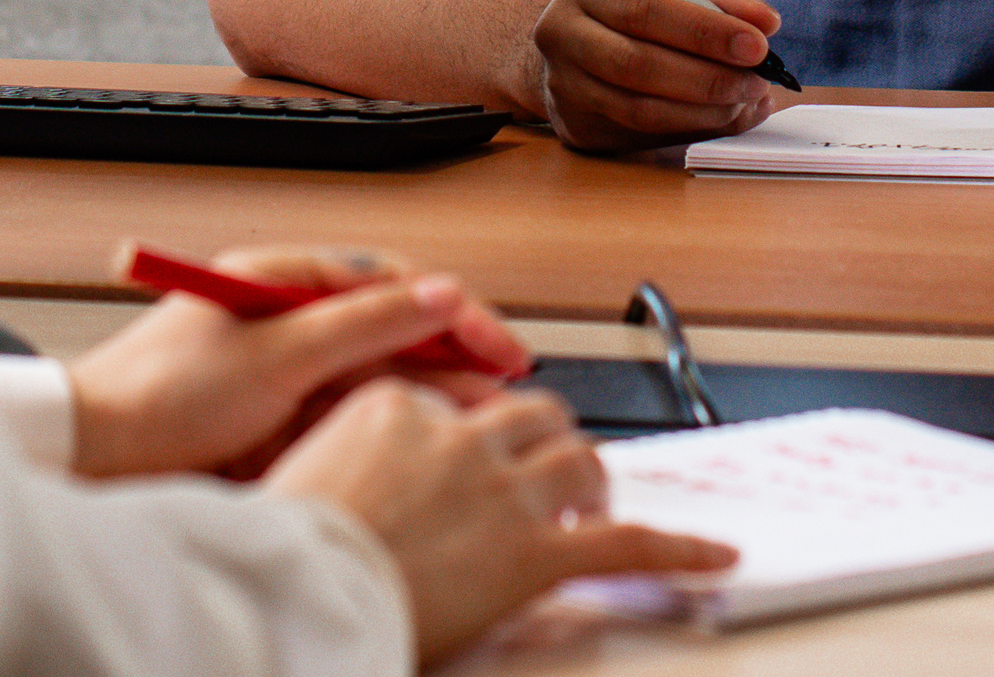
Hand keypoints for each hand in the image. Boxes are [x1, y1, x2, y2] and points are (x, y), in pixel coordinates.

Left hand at [65, 249, 531, 479]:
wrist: (99, 457)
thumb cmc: (160, 395)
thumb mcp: (276, 355)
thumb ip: (361, 324)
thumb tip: (437, 294)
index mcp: (284, 282)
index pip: (391, 284)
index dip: (454, 314)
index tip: (500, 347)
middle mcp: (291, 319)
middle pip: (395, 328)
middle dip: (456, 355)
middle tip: (510, 387)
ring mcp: (289, 371)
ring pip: (382, 376)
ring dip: (434, 393)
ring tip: (485, 421)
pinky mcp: (283, 421)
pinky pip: (356, 414)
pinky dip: (397, 425)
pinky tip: (430, 442)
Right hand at [263, 379, 734, 659]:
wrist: (296, 593)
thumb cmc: (281, 549)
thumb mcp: (291, 473)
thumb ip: (336, 455)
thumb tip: (343, 473)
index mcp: (396, 407)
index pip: (456, 400)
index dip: (471, 432)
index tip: (468, 453)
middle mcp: (459, 438)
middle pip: (530, 417)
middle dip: (546, 441)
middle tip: (550, 472)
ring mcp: (503, 491)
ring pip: (578, 461)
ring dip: (593, 481)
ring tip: (595, 503)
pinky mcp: (535, 554)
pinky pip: (625, 546)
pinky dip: (678, 550)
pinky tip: (711, 556)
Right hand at [533, 0, 785, 154]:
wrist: (587, 34)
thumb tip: (764, 21)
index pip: (643, 9)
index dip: (702, 32)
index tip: (757, 45)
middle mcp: (561, 31)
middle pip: (636, 64)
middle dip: (707, 78)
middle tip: (756, 82)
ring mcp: (562, 83)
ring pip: (636, 109)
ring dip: (701, 111)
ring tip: (743, 101)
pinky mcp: (576, 125)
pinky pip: (637, 136)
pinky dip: (686, 130)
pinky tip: (719, 116)